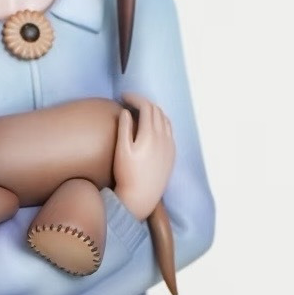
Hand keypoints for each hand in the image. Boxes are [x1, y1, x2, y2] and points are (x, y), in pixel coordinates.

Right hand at [113, 93, 174, 221]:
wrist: (141, 197)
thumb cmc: (127, 175)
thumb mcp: (122, 151)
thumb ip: (124, 128)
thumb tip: (125, 111)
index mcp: (150, 134)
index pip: (146, 107)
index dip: (134, 98)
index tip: (122, 97)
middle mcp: (164, 137)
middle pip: (156, 111)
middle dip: (143, 102)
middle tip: (129, 102)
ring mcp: (170, 146)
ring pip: (165, 120)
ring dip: (153, 111)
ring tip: (140, 111)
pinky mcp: (171, 154)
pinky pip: (169, 131)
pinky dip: (161, 122)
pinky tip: (152, 126)